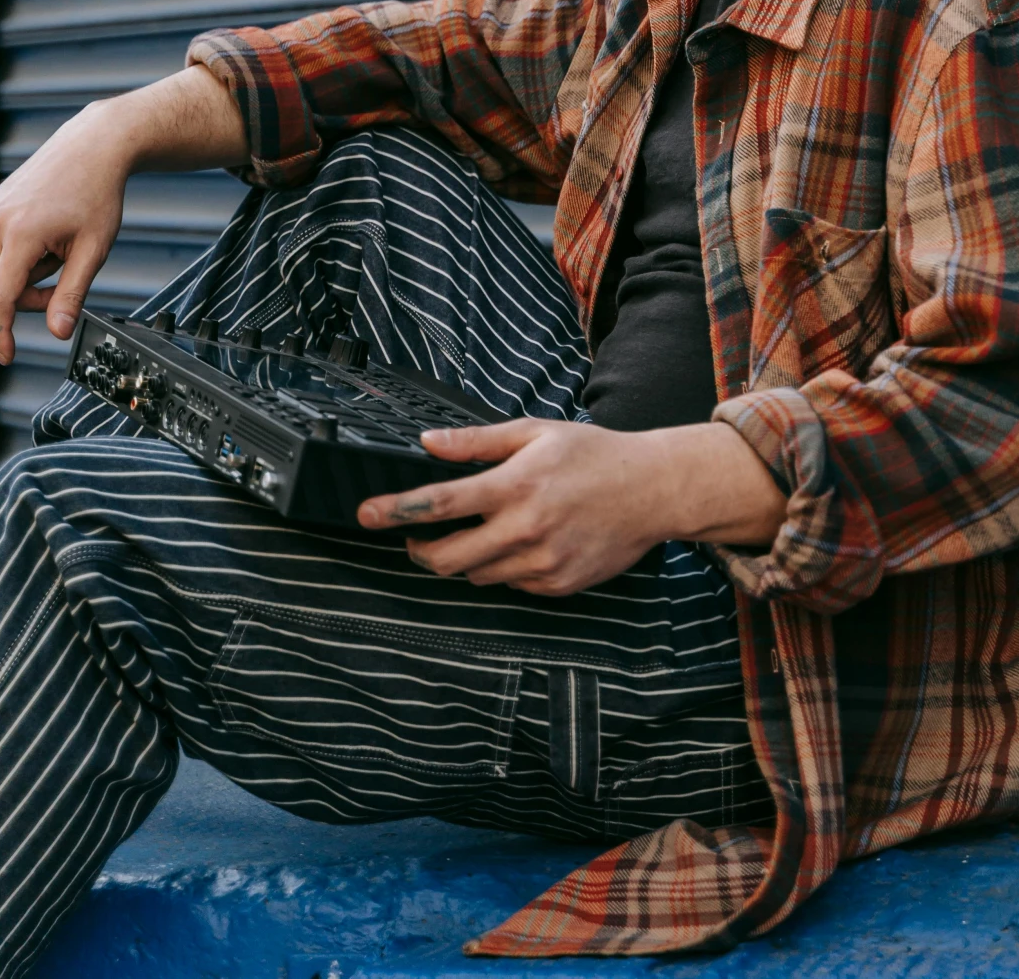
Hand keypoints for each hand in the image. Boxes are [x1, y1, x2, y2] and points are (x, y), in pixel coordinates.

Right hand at [0, 66, 247, 363]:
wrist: (95, 144)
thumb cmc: (99, 194)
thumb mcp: (94, 249)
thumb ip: (73, 293)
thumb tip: (59, 333)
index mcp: (22, 233)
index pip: (1, 298)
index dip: (2, 331)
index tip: (7, 355)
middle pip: (4, 284)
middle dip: (33, 293)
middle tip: (68, 278)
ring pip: (3, 266)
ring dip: (31, 269)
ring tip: (63, 240)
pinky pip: (3, 245)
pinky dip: (25, 250)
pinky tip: (50, 227)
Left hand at [357, 417, 786, 594]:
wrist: (652, 490)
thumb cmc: (594, 455)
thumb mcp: (535, 432)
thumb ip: (477, 442)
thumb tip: (428, 443)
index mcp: (515, 484)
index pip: (439, 503)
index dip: (396, 510)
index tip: (366, 513)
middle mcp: (525, 528)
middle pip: (446, 557)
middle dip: (419, 549)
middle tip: (414, 538)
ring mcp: (541, 562)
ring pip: (476, 575)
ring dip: (462, 559)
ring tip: (472, 534)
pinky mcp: (557, 584)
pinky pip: (510, 585)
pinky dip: (502, 568)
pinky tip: (517, 544)